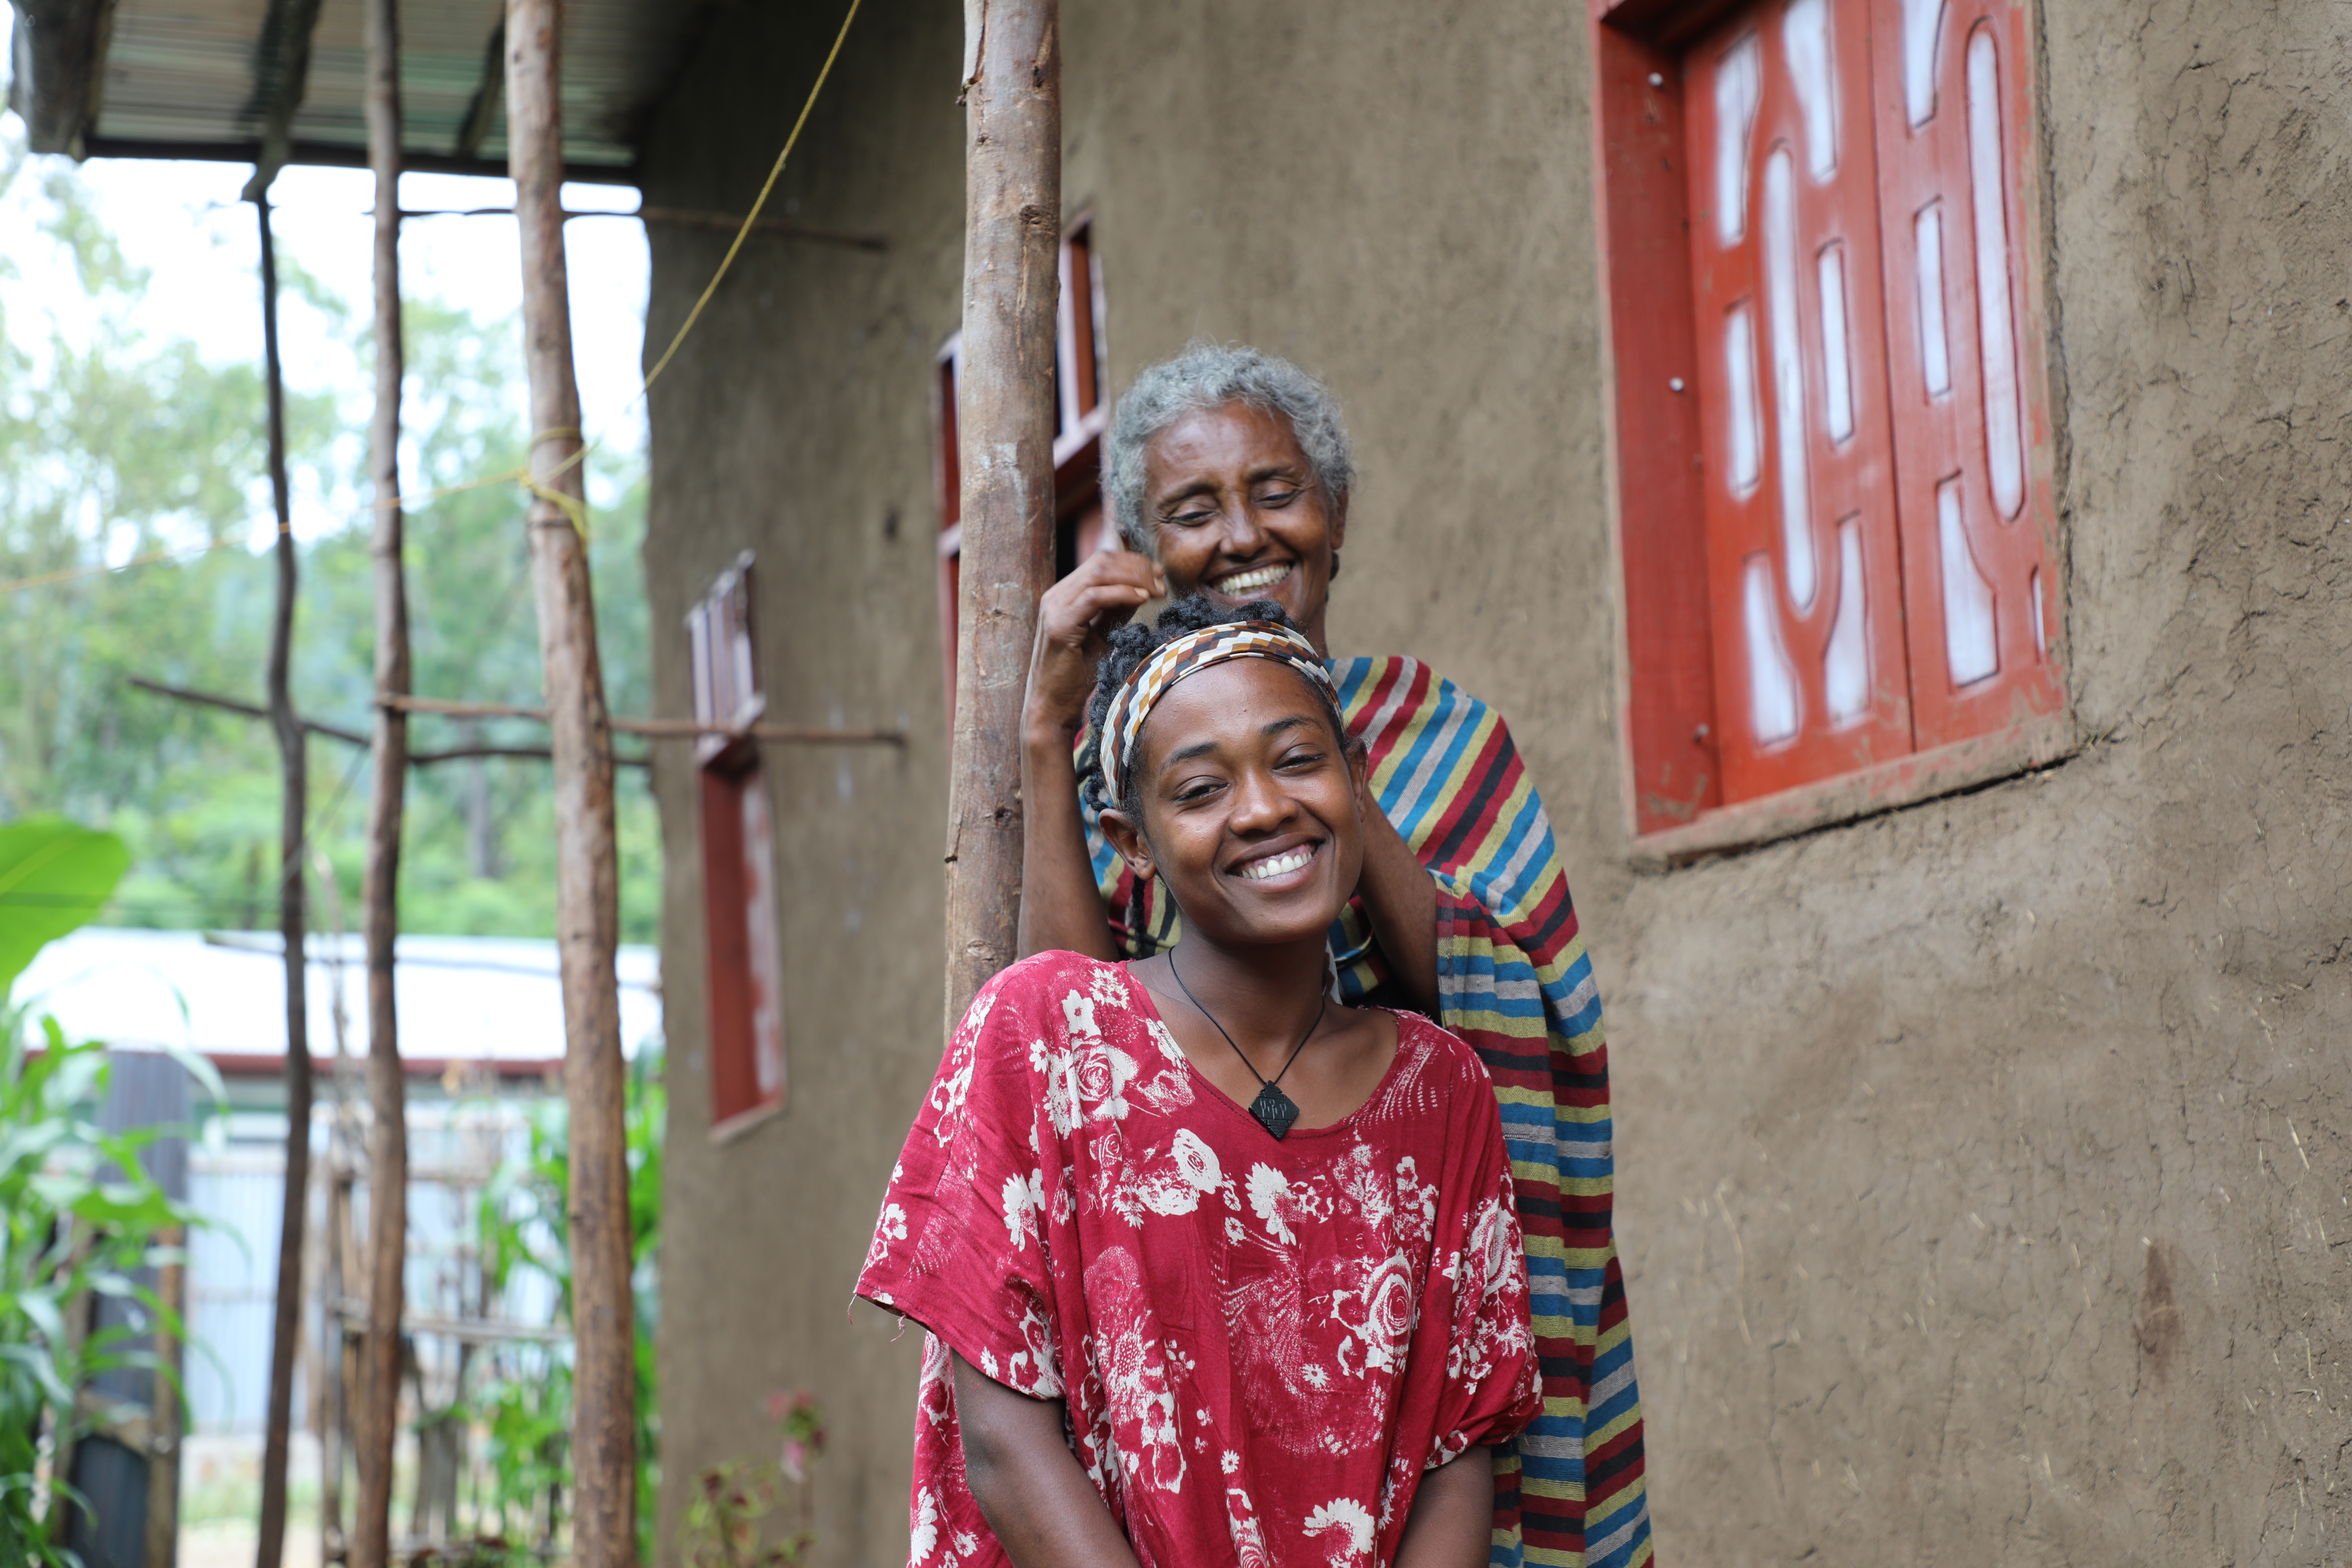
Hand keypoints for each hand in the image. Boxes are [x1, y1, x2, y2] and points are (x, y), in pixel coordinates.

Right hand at [1024, 548, 1165, 742]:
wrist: (1052, 706)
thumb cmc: (1076, 677)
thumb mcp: (1102, 636)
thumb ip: (1116, 611)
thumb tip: (1140, 589)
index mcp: (1064, 595)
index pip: (1100, 562)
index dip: (1132, 562)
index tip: (1158, 574)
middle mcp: (1055, 596)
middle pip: (1101, 561)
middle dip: (1137, 567)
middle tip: (1162, 581)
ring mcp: (1054, 608)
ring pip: (1098, 573)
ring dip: (1134, 578)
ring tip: (1156, 590)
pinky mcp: (1059, 626)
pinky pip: (1094, 597)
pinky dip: (1122, 594)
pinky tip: (1141, 599)